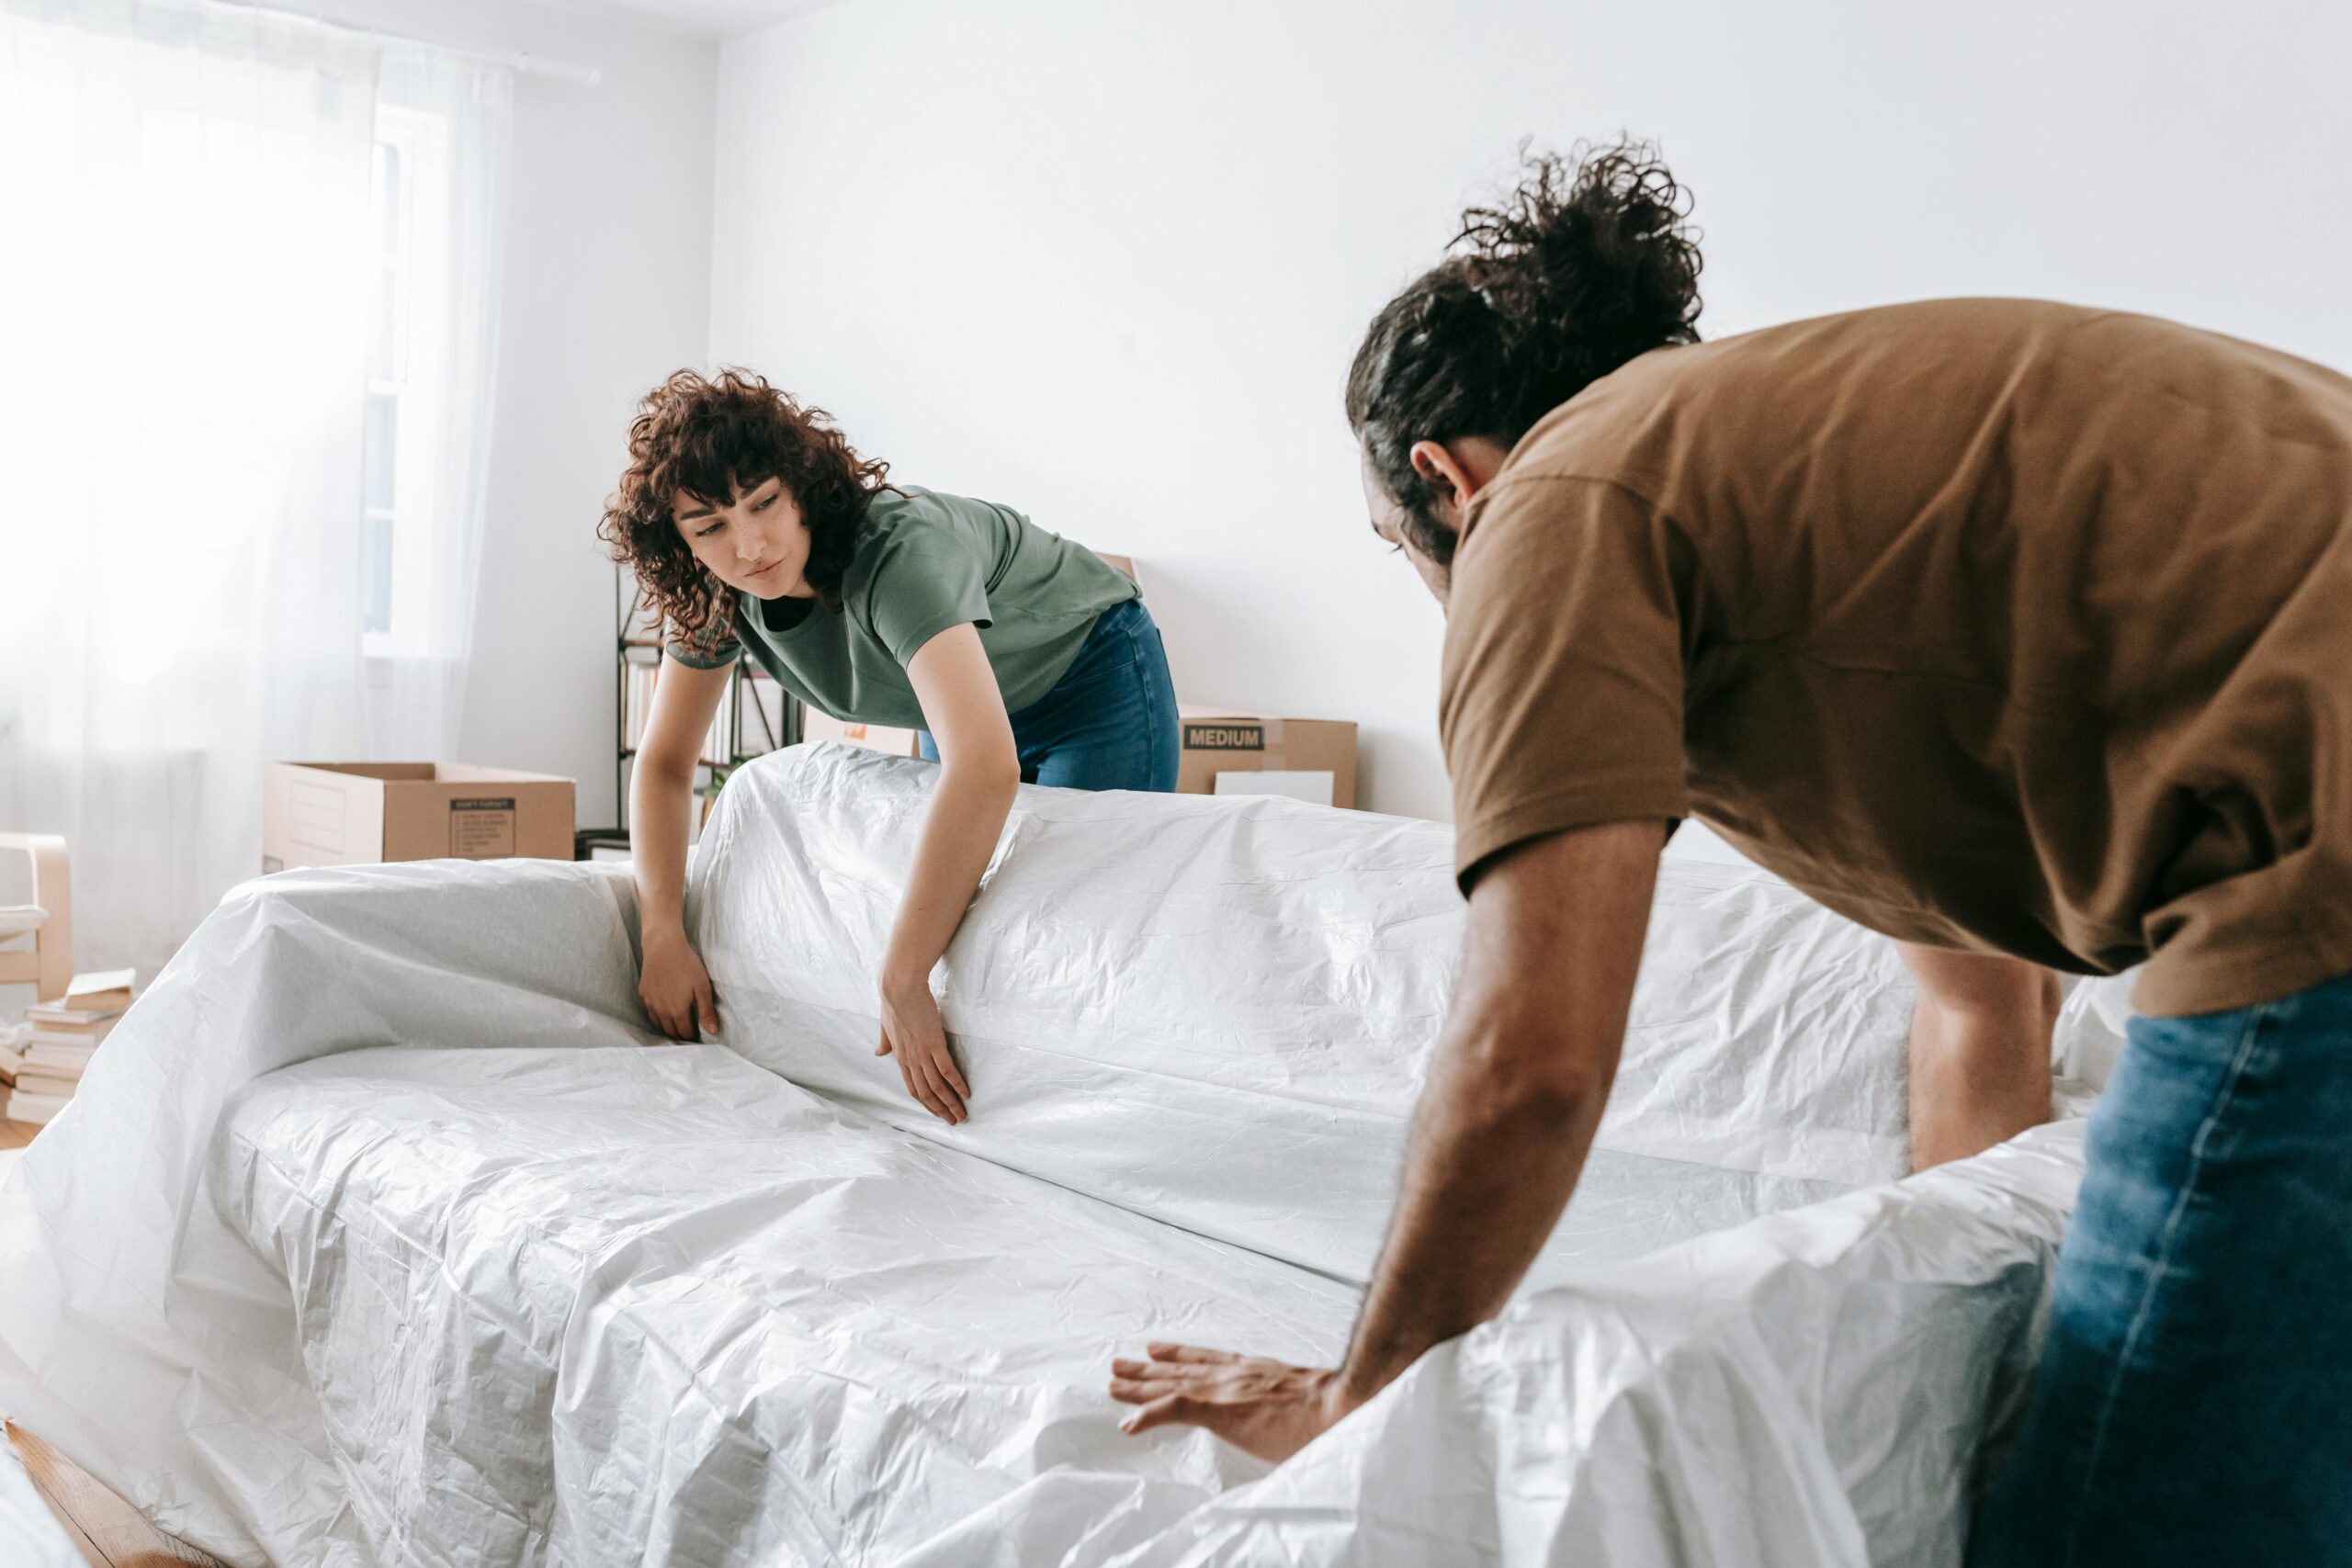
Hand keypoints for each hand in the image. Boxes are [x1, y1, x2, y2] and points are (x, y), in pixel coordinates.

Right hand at [638, 926, 719, 1040]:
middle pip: (670, 1031)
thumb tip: (713, 1032)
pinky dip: (656, 1017)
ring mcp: (650, 1002)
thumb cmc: (687, 964)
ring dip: (667, 1028)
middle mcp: (661, 1011)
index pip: (685, 1033)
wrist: (663, 947)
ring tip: (676, 1027)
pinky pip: (649, 1012)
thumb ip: (706, 1011)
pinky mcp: (643, 993)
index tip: (697, 1037)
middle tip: (688, 1034)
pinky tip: (662, 1013)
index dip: (692, 1037)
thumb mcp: (702, 987)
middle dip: (679, 1035)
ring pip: (657, 1024)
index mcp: (677, 1011)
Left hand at [876, 975, 969, 1123]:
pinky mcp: (934, 1043)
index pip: (913, 1089)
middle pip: (926, 1093)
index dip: (927, 1104)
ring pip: (937, 1087)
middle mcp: (911, 1060)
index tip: (938, 1112)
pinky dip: (957, 1085)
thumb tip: (878, 1053)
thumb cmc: (892, 1001)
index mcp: (901, 1057)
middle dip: (941, 1110)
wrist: (899, 986)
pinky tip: (966, 1094)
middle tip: (954, 1121)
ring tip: (962, 1114)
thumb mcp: (885, 1025)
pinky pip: (947, 1070)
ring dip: (951, 1103)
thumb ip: (884, 1041)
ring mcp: (923, 1053)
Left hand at [1108, 1344, 1354, 1462]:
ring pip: (1171, 1384)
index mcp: (1255, 1370)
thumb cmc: (1333, 1409)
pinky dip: (1148, 1414)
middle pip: (1182, 1369)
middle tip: (1119, 1363)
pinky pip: (1174, 1409)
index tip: (1157, 1348)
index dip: (1180, 1355)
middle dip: (1149, 1368)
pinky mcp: (1220, 1409)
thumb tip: (1294, 1416)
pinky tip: (1127, 1422)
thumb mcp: (1304, 1397)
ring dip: (1139, 1386)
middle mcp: (1235, 1374)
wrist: (1341, 1405)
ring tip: (1113, 1383)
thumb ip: (1288, 1400)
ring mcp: (1225, 1390)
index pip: (1208, 1359)